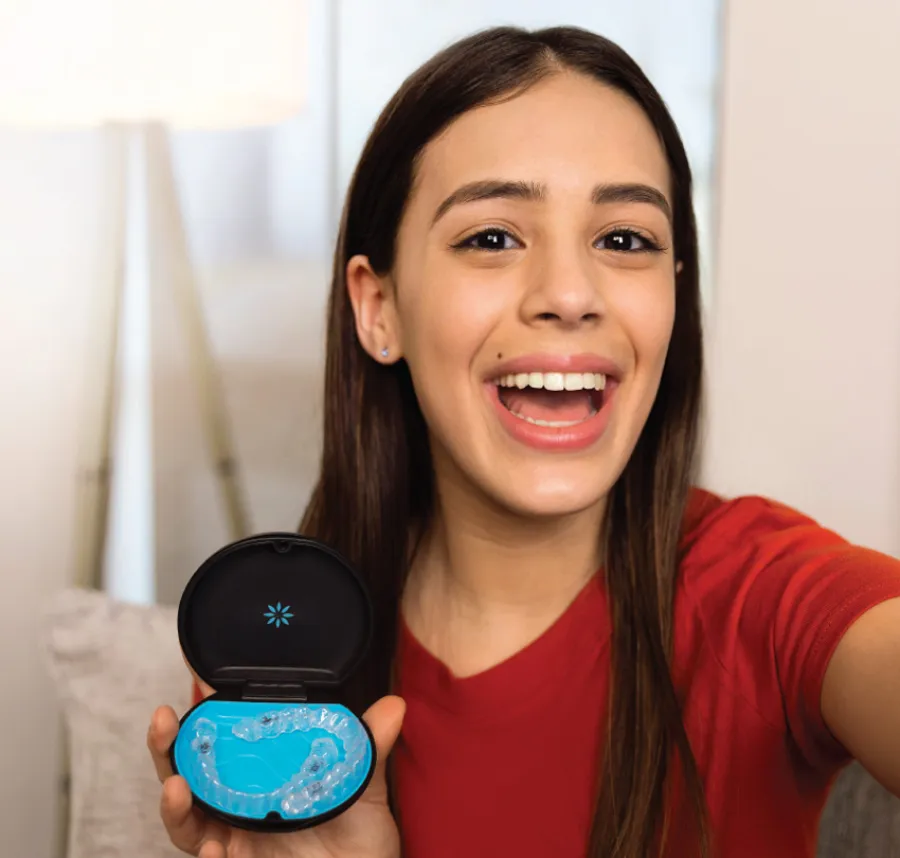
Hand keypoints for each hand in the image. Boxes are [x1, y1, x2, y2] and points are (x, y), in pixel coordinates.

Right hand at [147, 692, 405, 857]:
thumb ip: (371, 748)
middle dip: (168, 748)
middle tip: (164, 719)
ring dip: (174, 804)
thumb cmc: (359, 842)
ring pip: (186, 822)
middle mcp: (238, 808)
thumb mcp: (365, 789)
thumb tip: (394, 705)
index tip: (197, 680)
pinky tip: (213, 849)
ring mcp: (234, 843)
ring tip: (176, 786)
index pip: (224, 743)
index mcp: (262, 778)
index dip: (205, 716)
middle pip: (188, 776)